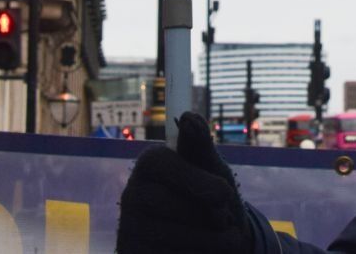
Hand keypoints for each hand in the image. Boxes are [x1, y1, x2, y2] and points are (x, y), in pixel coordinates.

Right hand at [115, 112, 248, 253]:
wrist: (214, 244)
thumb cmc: (213, 200)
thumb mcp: (214, 172)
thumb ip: (201, 147)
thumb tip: (188, 115)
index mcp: (150, 165)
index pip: (161, 163)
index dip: (196, 180)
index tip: (224, 193)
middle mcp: (132, 195)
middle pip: (176, 205)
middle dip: (213, 215)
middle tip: (224, 219)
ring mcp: (131, 230)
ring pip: (181, 237)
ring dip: (214, 242)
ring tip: (222, 239)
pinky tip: (200, 252)